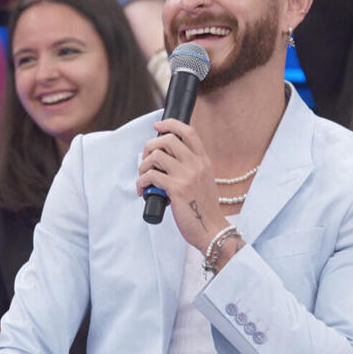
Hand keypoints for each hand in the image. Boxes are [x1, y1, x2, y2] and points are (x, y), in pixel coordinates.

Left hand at [136, 119, 227, 253]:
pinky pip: (151, 176)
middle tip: (146, 160)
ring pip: (156, 156)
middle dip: (150, 146)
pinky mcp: (176, 189)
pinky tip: (143, 191)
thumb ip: (191, 167)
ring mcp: (187, 176)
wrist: (211, 229)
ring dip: (143, 166)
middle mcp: (196, 165)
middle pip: (168, 139)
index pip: (188, 132)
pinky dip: (141, 182)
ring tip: (144, 178)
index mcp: (203, 161)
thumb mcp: (204, 181)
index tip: (158, 126)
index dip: (170, 124)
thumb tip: (166, 158)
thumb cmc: (204, 209)